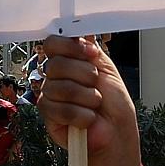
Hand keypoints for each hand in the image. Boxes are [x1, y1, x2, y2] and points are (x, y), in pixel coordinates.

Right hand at [36, 35, 139, 165]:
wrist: (117, 134)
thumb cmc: (114, 105)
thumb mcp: (106, 69)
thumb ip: (89, 49)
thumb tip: (78, 31)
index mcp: (69, 61)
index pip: (54, 43)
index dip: (70, 46)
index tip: (91, 55)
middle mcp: (55, 76)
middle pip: (56, 63)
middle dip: (84, 75)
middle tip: (96, 86)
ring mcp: (49, 94)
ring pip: (59, 86)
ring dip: (86, 97)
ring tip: (94, 106)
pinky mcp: (48, 114)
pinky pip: (58, 108)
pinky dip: (81, 115)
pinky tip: (88, 119)